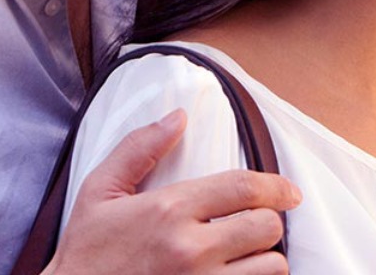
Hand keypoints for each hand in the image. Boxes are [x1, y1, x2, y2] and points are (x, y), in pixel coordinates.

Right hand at [49, 110, 300, 273]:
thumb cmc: (86, 252)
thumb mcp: (100, 192)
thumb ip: (138, 149)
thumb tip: (177, 116)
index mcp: (168, 211)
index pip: (244, 187)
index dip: (276, 186)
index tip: (289, 192)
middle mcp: (190, 250)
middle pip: (266, 227)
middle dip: (267, 223)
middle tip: (256, 225)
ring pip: (271, 267)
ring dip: (265, 259)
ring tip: (248, 256)